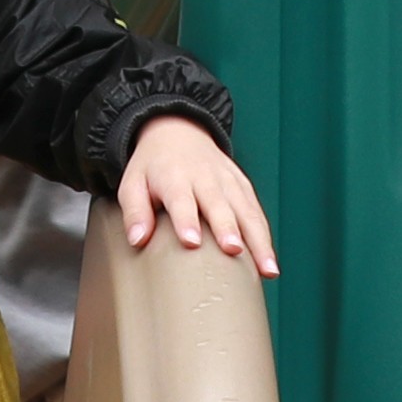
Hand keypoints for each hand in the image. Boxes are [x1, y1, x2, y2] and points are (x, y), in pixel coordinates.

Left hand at [112, 115, 279, 273]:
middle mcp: (205, 178)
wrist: (177, 132)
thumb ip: (135, 212)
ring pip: (246, 211)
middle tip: (233, 250)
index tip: (191, 242)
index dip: (186, 220)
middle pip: (219, 205)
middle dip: (228, 228)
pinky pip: (256, 212)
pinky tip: (269, 261)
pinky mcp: (243, 186)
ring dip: (258, 240)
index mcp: (174, 177)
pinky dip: (265, 236)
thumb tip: (137, 240)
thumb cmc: (152, 167)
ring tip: (266, 269)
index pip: (181, 200)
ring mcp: (228, 181)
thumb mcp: (132, 184)